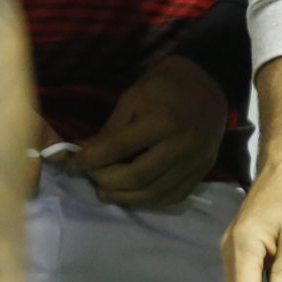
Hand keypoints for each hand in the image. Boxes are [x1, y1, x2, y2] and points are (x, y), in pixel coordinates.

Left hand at [77, 56, 225, 207]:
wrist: (209, 82)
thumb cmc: (166, 85)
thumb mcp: (134, 96)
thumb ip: (111, 128)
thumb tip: (85, 152)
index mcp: (162, 121)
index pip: (118, 148)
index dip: (90, 158)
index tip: (72, 162)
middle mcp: (181, 145)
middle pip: (137, 177)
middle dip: (106, 180)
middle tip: (91, 176)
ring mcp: (195, 162)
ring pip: (154, 192)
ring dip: (124, 197)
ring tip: (106, 191)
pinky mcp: (203, 171)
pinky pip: (173, 196)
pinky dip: (149, 200)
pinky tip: (134, 193)